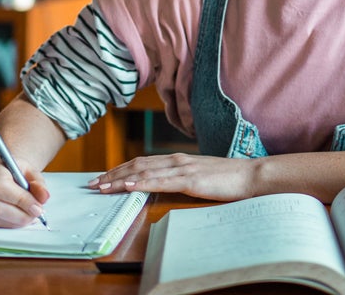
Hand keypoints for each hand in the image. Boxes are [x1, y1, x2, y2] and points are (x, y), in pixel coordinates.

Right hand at [0, 158, 50, 227]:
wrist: (6, 173)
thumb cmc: (18, 173)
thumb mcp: (32, 173)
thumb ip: (39, 184)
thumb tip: (43, 198)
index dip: (19, 200)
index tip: (37, 207)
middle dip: (19, 215)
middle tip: (36, 214)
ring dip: (15, 222)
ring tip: (29, 215)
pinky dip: (8, 224)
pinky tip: (19, 217)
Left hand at [88, 153, 260, 201]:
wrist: (252, 175)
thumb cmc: (228, 178)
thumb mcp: (200, 177)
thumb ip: (181, 178)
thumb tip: (165, 185)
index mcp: (178, 160)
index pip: (142, 162)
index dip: (120, 169)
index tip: (103, 177)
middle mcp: (176, 160)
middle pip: (137, 164)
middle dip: (113, 174)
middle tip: (92, 183)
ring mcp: (183, 169)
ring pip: (145, 172)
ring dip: (121, 178)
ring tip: (103, 185)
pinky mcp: (192, 180)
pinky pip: (162, 181)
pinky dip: (144, 182)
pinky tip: (130, 185)